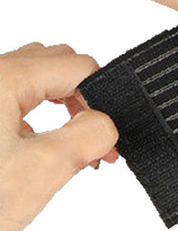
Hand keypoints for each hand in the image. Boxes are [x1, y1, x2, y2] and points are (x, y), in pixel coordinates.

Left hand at [0, 43, 118, 230]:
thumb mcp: (38, 174)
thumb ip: (89, 138)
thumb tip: (108, 123)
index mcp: (3, 79)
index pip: (79, 66)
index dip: (101, 97)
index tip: (107, 133)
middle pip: (56, 62)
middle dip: (82, 95)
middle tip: (92, 133)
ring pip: (36, 75)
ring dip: (61, 100)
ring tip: (68, 137)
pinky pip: (14, 92)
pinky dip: (37, 109)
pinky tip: (34, 142)